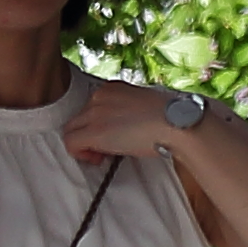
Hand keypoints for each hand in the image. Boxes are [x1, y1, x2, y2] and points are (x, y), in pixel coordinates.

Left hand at [66, 74, 223, 170]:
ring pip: (72, 130)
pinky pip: (71, 143)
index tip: (111, 135)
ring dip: (84, 145)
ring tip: (102, 155)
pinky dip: (80, 154)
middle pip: (79, 118)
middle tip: (105, 149)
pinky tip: (98, 159)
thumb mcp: (144, 106)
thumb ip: (128, 111)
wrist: (177, 123)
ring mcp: (95, 113)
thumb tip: (125, 127)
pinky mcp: (94, 131)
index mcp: (112, 87)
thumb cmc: (170, 118)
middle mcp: (99, 96)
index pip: (91, 106)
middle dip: (89, 135)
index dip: (97, 124)